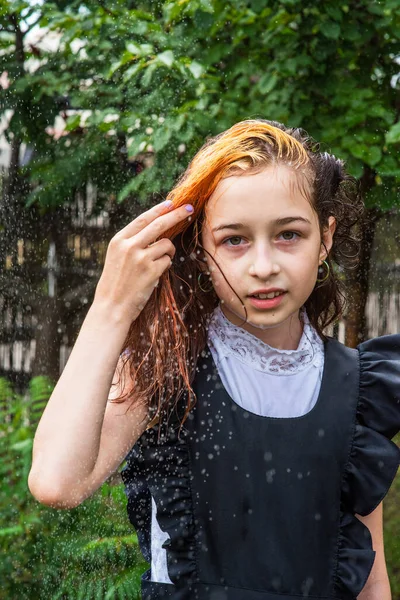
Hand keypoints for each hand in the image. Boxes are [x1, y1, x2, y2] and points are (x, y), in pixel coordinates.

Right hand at [94, 200, 193, 321]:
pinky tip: (153, 275)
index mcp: (118, 240)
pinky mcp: (151, 271)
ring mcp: (141, 258)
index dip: (159, 210)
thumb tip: (156, 229)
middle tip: (189, 209)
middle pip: (159, 224)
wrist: (111, 307)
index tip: (172, 203)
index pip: (143, 219)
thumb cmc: (115, 283)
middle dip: (177, 215)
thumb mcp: (116, 257)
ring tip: (156, 264)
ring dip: (168, 252)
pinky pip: (168, 261)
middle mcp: (129, 246)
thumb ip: (132, 242)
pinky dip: (165, 266)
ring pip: (167, 245)